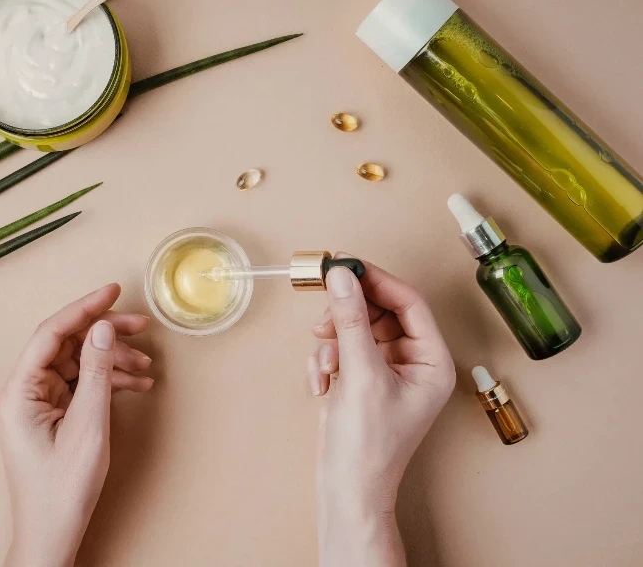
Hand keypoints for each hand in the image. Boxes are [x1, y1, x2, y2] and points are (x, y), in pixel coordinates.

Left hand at [0, 284, 153, 566]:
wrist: (53, 532)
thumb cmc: (61, 489)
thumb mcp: (87, 426)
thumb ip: (95, 372)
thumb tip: (102, 328)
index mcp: (20, 391)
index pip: (51, 333)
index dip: (83, 307)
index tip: (112, 290)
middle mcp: (24, 392)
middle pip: (67, 345)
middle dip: (105, 334)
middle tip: (141, 325)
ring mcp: (38, 404)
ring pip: (78, 364)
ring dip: (111, 360)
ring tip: (145, 364)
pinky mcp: (52, 415)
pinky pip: (81, 385)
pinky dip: (107, 382)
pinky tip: (135, 384)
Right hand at [309, 259, 454, 566]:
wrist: (347, 489)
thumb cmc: (368, 446)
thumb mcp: (360, 375)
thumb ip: (350, 321)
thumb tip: (342, 277)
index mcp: (433, 361)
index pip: (409, 302)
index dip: (377, 280)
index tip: (346, 265)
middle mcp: (415, 362)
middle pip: (380, 311)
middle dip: (348, 316)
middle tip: (325, 315)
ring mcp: (387, 370)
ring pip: (357, 328)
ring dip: (333, 341)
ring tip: (324, 364)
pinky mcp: (362, 378)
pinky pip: (343, 348)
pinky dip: (326, 359)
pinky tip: (321, 383)